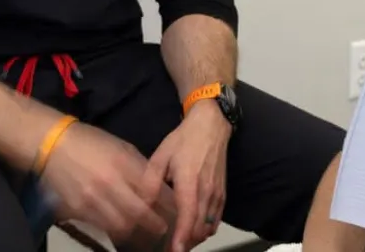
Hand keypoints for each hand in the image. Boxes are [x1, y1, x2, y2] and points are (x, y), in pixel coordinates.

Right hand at [39, 121, 170, 244]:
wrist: (53, 145)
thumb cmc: (92, 142)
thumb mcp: (122, 147)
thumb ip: (139, 168)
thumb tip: (156, 187)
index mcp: (124, 163)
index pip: (152, 190)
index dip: (166, 204)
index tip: (176, 211)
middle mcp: (110, 183)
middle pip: (139, 213)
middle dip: (154, 224)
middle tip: (162, 229)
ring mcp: (92, 199)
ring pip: (121, 226)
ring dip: (135, 231)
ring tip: (143, 233)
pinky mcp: (77, 210)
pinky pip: (101, 226)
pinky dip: (113, 229)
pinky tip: (120, 227)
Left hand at [142, 102, 232, 251]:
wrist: (211, 125)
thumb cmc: (184, 140)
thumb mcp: (161, 156)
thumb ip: (150, 182)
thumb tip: (141, 204)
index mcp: (189, 185)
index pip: (188, 220)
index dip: (181, 240)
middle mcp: (206, 193)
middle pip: (199, 230)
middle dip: (186, 244)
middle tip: (171, 249)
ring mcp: (217, 194)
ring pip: (209, 227)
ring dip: (196, 238)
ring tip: (180, 241)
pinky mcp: (223, 193)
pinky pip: (216, 219)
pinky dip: (206, 229)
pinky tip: (194, 229)